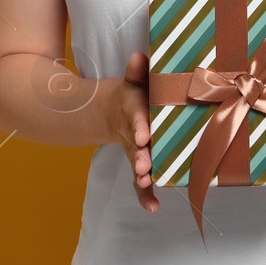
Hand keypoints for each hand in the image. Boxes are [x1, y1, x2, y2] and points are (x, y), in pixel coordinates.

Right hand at [111, 51, 158, 213]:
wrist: (112, 111)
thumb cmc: (135, 93)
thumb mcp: (133, 79)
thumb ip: (136, 70)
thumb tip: (139, 56)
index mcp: (134, 112)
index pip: (137, 118)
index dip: (140, 127)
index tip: (144, 136)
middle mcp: (133, 134)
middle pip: (135, 148)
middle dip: (140, 158)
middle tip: (145, 168)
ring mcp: (135, 150)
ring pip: (136, 166)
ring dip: (141, 177)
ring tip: (147, 185)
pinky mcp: (139, 162)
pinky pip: (139, 181)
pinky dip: (144, 195)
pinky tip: (153, 208)